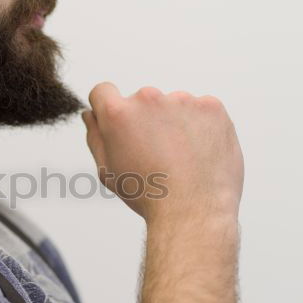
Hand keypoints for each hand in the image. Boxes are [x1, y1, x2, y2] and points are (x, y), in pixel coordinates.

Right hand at [82, 83, 243, 225]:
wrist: (195, 211)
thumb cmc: (149, 196)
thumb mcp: (108, 171)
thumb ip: (95, 136)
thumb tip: (91, 114)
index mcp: (118, 113)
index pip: (103, 91)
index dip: (107, 109)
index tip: (121, 126)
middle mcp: (148, 98)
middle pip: (143, 101)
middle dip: (147, 121)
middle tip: (157, 155)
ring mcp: (182, 100)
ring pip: (174, 106)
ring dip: (175, 124)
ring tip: (182, 159)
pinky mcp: (211, 107)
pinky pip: (201, 111)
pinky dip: (201, 127)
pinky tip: (200, 153)